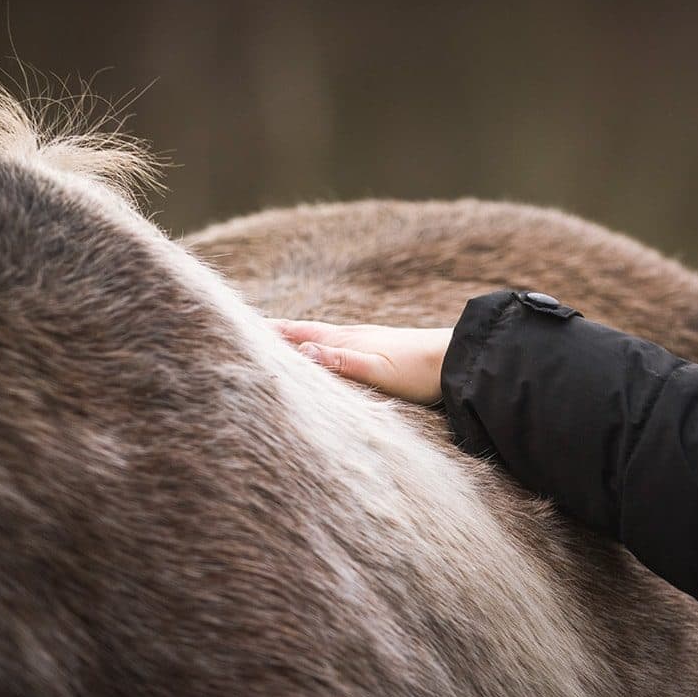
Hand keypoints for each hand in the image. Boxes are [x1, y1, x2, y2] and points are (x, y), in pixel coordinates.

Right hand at [266, 318, 451, 404]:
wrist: (458, 360)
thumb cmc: (419, 370)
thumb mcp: (378, 370)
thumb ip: (343, 362)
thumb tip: (303, 351)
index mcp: (346, 341)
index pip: (299, 333)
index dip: (271, 331)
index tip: (239, 326)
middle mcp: (352, 336)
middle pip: (306, 332)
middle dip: (278, 333)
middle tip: (248, 331)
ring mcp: (366, 341)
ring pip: (322, 338)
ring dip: (298, 338)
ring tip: (279, 340)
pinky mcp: (379, 351)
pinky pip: (339, 347)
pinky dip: (321, 348)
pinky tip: (326, 353)